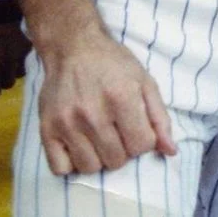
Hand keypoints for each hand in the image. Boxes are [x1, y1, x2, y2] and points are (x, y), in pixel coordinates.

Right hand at [38, 27, 176, 174]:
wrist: (73, 47)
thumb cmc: (113, 63)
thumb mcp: (144, 81)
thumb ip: (159, 117)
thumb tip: (171, 151)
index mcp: (122, 97)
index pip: (141, 145)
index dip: (143, 140)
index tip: (137, 127)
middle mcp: (93, 113)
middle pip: (116, 160)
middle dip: (122, 149)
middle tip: (117, 130)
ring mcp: (67, 123)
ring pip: (90, 168)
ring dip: (98, 158)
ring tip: (99, 137)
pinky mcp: (46, 129)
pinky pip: (60, 169)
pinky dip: (71, 163)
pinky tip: (79, 145)